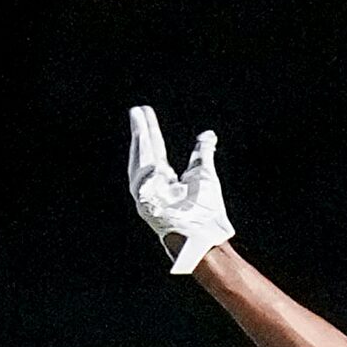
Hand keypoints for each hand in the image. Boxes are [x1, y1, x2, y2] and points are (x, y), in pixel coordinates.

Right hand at [128, 105, 234, 275]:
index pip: (154, 151)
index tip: (144, 113)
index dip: (150, 132)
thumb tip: (208, 134)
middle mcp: (153, 187)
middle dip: (141, 132)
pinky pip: (142, 177)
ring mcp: (148, 195)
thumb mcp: (204, 174)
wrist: (206, 237)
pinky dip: (144, 159)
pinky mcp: (146, 203)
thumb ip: (202, 153)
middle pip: (144, 154)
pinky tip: (144, 139)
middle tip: (137, 110)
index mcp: (164, 181)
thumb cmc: (206, 213)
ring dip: (140, 140)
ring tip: (139, 117)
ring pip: (140, 162)